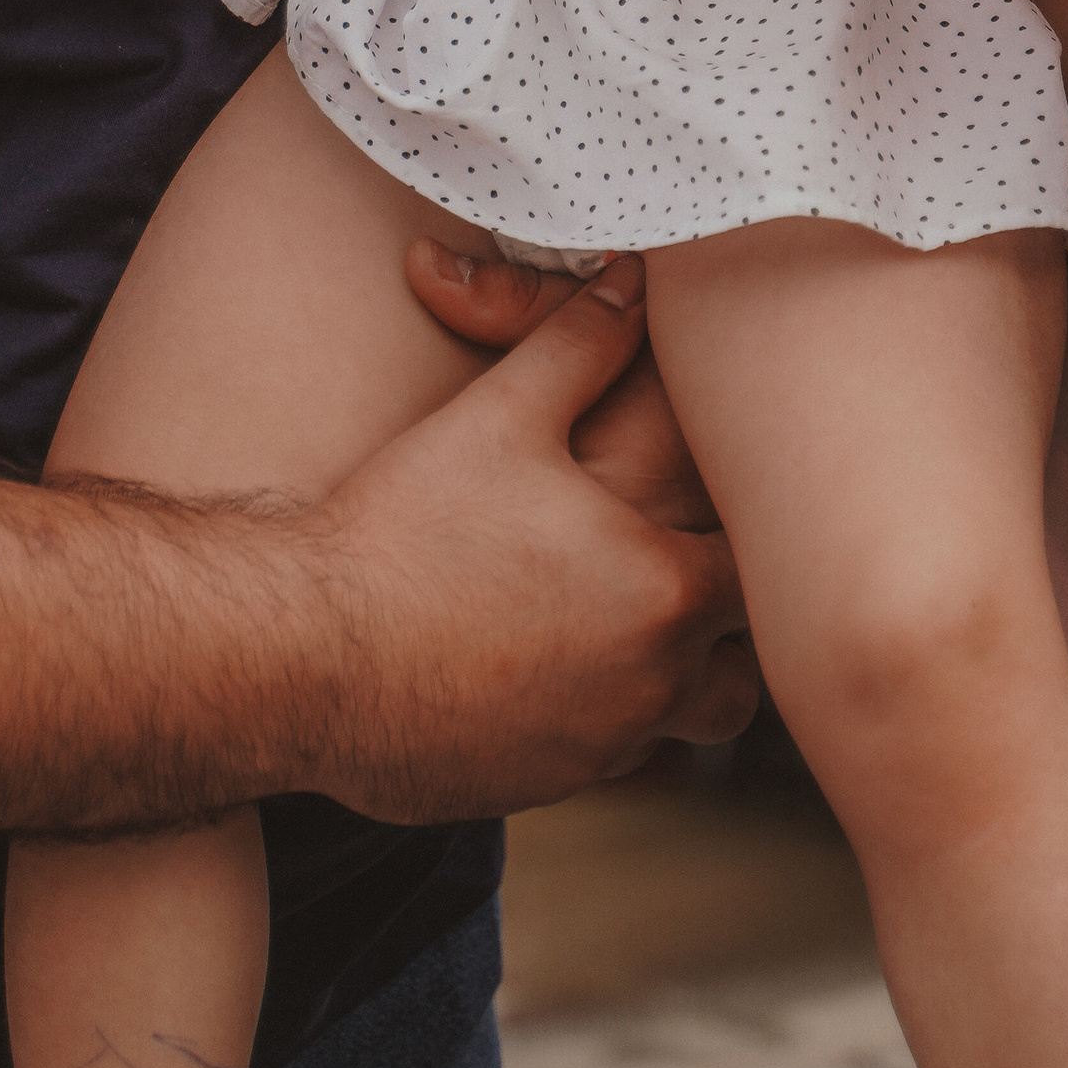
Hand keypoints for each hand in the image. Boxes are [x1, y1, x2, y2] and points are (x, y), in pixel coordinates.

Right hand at [298, 258, 754, 816]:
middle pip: (742, 665)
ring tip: (617, 618)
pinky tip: (542, 661)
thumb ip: (583, 342)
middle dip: (726, 621)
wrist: (304, 653)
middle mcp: (650, 685)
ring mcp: (597, 748)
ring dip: (669, 677)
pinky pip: (608, 758)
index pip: (762, 569)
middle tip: (682, 564)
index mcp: (662, 590)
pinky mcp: (541, 786)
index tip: (722, 501)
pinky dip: (598, 716)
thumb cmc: (407, 528)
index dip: (750, 530)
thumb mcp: (502, 414)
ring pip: (682, 725)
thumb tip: (634, 281)